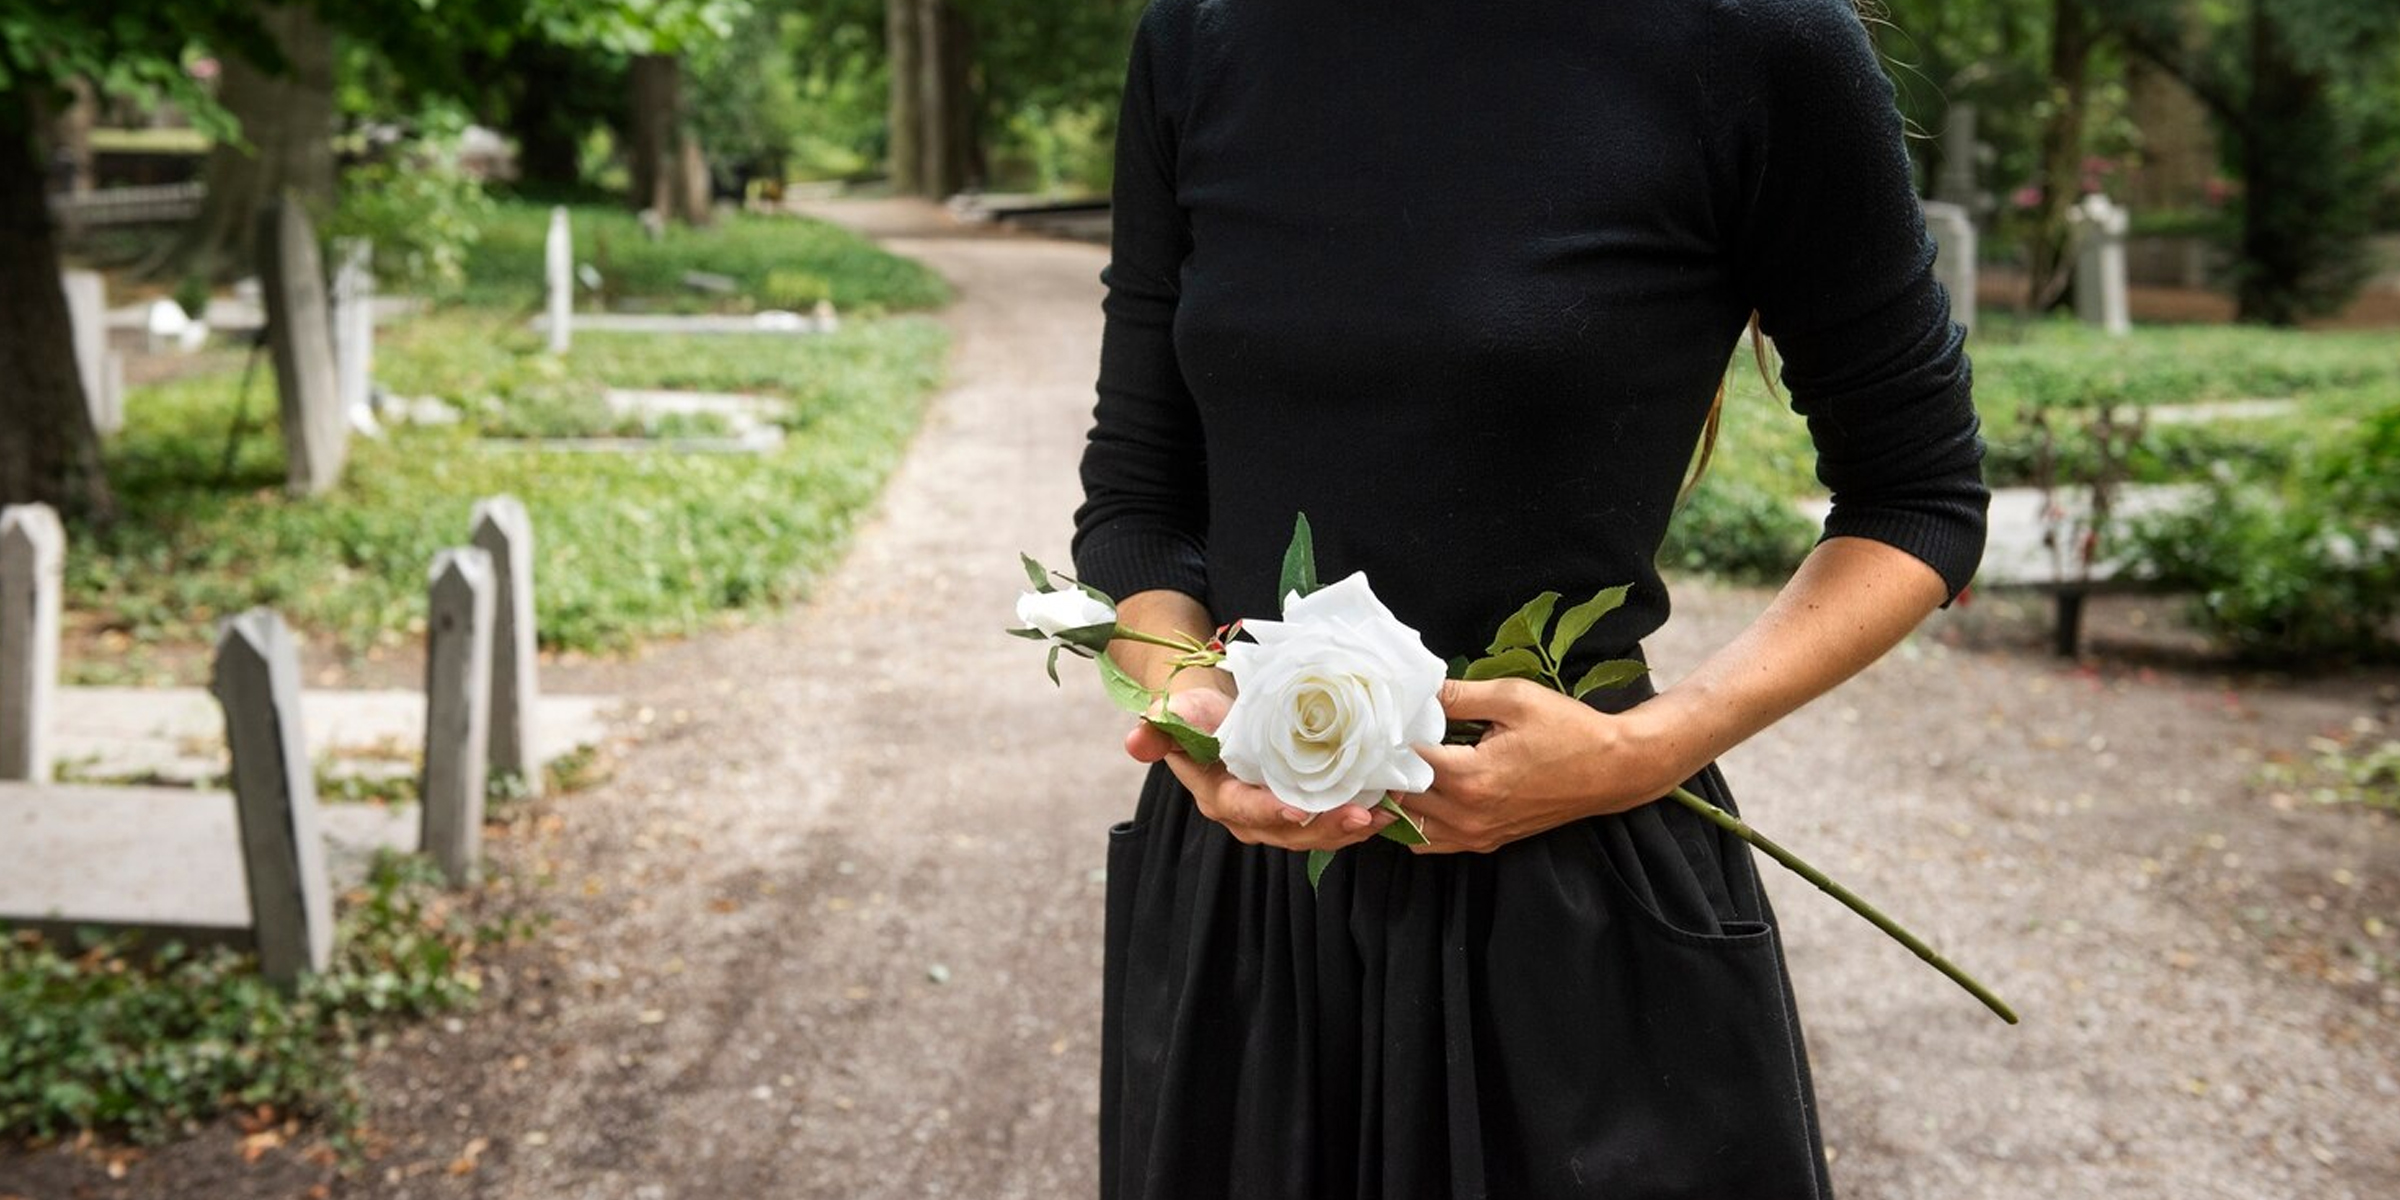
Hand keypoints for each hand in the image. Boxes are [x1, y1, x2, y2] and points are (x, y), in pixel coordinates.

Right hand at [1124, 685, 1397, 851]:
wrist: (1216, 710)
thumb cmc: (1198, 709)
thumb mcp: (1177, 710)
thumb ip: (1160, 727)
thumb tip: (1136, 740)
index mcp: (1216, 794)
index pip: (1243, 809)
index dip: (1270, 811)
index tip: (1298, 809)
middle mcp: (1246, 814)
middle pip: (1286, 831)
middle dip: (1324, 828)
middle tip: (1361, 816)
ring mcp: (1274, 815)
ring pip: (1311, 834)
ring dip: (1347, 829)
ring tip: (1381, 817)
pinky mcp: (1299, 808)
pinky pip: (1326, 823)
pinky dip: (1356, 820)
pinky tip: (1386, 811)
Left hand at [1401, 678, 1683, 854]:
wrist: (1612, 769)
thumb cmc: (1568, 730)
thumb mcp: (1513, 698)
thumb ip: (1459, 695)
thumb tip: (1418, 690)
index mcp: (1471, 777)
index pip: (1405, 761)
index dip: (1391, 738)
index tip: (1386, 719)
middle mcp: (1468, 814)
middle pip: (1400, 796)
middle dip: (1389, 768)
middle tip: (1385, 740)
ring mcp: (1477, 834)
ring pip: (1410, 824)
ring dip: (1398, 797)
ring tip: (1398, 765)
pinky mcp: (1487, 842)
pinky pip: (1432, 841)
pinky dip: (1416, 821)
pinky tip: (1420, 793)